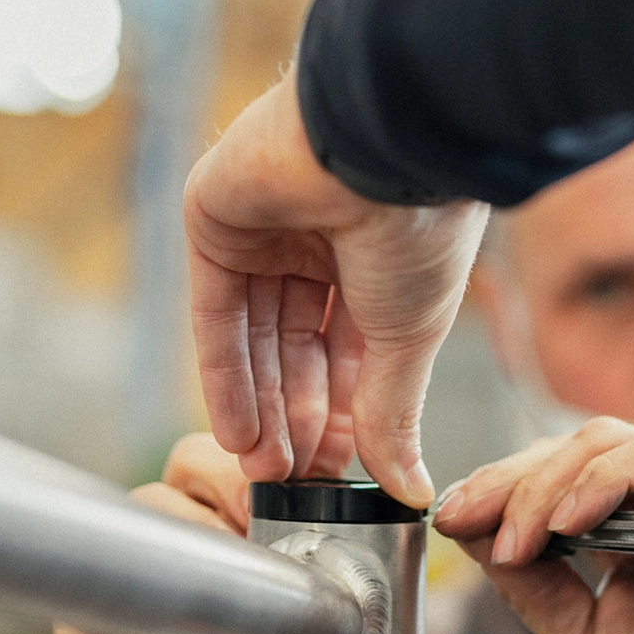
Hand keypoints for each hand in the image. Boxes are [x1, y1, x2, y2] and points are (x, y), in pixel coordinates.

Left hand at [185, 74, 487, 502]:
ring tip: (265, 471)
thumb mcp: (411, 337)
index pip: (348, 357)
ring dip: (257, 410)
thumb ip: (393, 414)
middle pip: (297, 352)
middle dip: (294, 420)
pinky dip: (224, 377)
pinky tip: (236, 433)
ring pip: (255, 339)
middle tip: (292, 483)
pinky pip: (214, 314)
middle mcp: (320, 247)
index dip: (338, 419)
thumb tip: (410, 490)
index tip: (334, 479)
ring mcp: (266, 232)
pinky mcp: (215, 220)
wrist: (382, 143)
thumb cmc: (419, 229)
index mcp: (377, 263)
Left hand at [431, 419, 633, 633]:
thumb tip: (469, 530)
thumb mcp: (578, 633)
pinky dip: (606, 478)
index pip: (554, 478)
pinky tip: (570, 521)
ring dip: (547, 483)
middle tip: (466, 520)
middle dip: (508, 482)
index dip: (498, 491)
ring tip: (520, 539)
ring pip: (608, 442)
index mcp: (631, 526)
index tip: (449, 520)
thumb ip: (531, 581)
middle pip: (571, 450)